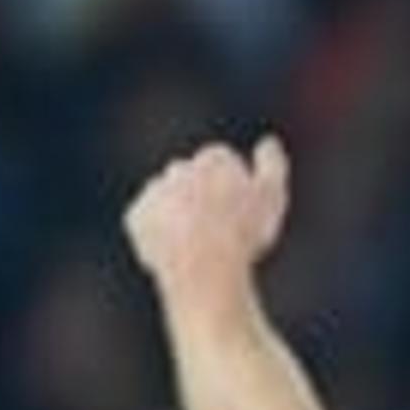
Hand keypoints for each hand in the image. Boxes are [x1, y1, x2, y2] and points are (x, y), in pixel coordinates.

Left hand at [123, 134, 292, 286]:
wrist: (204, 267)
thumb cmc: (244, 233)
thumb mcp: (273, 198)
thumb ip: (273, 165)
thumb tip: (268, 142)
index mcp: (213, 159)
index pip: (222, 161)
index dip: (234, 185)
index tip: (242, 209)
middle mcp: (179, 168)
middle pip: (192, 177)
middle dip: (202, 194)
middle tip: (220, 228)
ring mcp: (155, 191)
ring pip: (168, 198)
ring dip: (179, 213)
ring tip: (199, 244)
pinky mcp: (136, 217)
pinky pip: (148, 222)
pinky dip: (160, 233)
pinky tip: (179, 251)